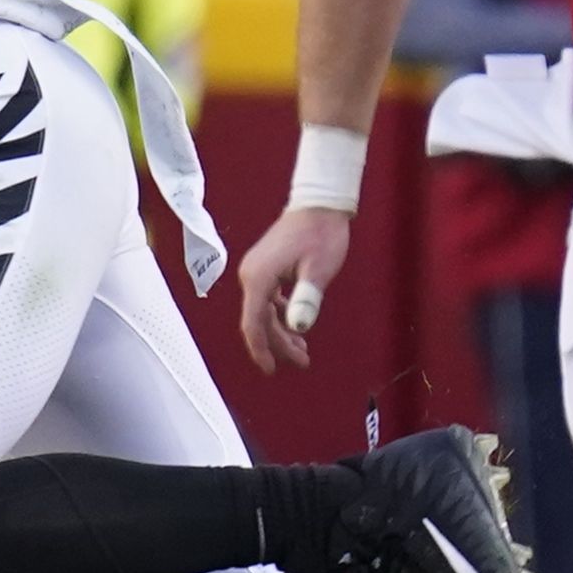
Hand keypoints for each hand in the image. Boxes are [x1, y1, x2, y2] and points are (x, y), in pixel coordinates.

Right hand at [237, 205, 353, 374]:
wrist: (319, 202)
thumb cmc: (321, 234)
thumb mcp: (318, 269)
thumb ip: (306, 299)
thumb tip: (298, 329)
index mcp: (259, 278)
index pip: (253, 323)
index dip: (261, 349)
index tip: (272, 370)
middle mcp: (251, 275)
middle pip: (258, 320)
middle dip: (278, 344)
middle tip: (302, 360)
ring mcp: (256, 270)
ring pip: (262, 311)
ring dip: (280, 331)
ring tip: (302, 349)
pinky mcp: (265, 267)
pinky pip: (266, 299)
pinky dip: (279, 315)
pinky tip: (294, 323)